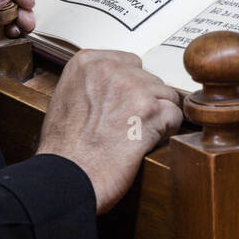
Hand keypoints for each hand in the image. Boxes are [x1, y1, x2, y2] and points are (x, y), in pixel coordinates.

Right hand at [36, 49, 183, 214]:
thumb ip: (92, 84)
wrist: (67, 176)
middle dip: (145, 101)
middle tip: (130, 124)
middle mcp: (111, 69)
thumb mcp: (66, 98)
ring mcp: (133, 88)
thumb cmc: (62, 148)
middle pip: (149, 78)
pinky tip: (148, 142)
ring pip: (165, 95)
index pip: (129, 63)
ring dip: (157, 115)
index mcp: (87, 62)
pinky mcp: (151, 111)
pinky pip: (175, 114)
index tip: (124, 105)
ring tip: (137, 135)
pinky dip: (167, 131)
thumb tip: (112, 87)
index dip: (131, 88)